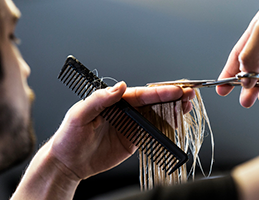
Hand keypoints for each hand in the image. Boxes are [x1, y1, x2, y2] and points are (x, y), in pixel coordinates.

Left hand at [48, 81, 194, 179]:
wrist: (69, 163)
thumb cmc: (69, 137)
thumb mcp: (79, 115)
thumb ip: (99, 100)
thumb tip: (119, 87)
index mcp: (113, 102)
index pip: (140, 94)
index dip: (159, 92)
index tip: (175, 90)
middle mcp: (124, 111)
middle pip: (152, 101)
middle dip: (171, 96)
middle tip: (189, 94)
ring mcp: (130, 125)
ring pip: (155, 114)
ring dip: (172, 109)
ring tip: (188, 105)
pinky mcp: (133, 140)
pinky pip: (152, 132)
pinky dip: (166, 126)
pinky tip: (176, 121)